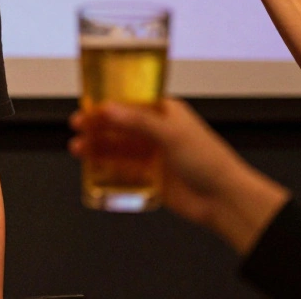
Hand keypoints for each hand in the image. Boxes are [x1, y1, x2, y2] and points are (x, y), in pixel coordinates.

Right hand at [69, 99, 288, 254]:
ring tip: (78, 148)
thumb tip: (109, 108)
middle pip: (120, 125)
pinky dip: (107, 167)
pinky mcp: (150, 176)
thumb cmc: (208, 161)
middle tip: (77, 125)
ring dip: (98, 147)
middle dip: (98, 125)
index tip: (88, 104)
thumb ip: (137, 121)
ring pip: (118, 148)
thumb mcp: (170, 134)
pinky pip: (123, 170)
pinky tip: (93, 167)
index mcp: (165, 112)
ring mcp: (153, 154)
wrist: (222, 199)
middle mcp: (157, 131)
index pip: (130, 101)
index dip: (108, 102)